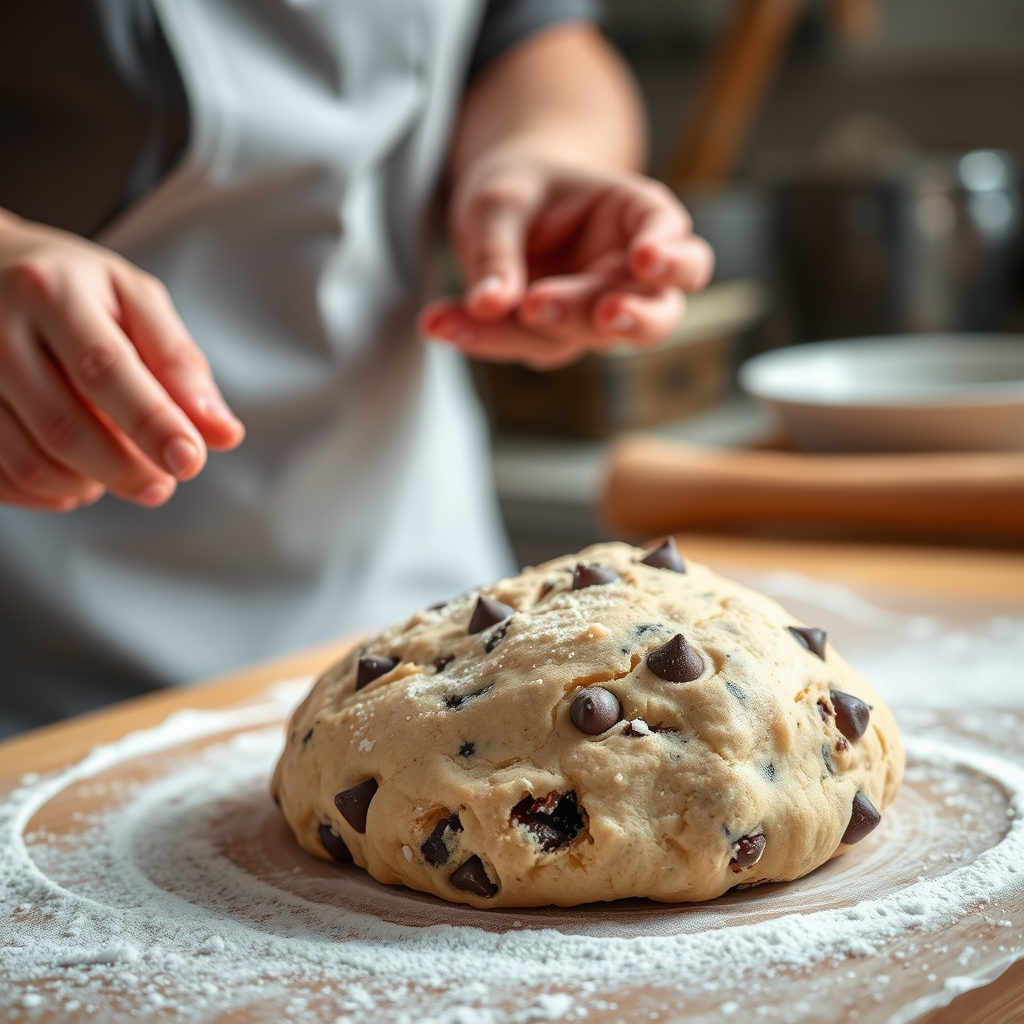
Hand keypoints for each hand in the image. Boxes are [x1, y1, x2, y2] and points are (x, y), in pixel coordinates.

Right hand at [0, 212, 243, 511]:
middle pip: (63, 425)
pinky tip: (74, 478)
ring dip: (85, 484)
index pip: (105, 369)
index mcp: (53, 293)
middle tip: (161, 483)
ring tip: (117, 471)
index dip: (151, 422)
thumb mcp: (135, 301)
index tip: (188, 460)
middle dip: (124, 469)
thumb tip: (222, 433)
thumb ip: (180, 366)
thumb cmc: (71, 287)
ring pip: (27, 459)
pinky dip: (44, 493)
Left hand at [419, 154, 713, 369]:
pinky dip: (482, 337)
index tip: (644, 258)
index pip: (672, 237)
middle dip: (635, 317)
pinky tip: (439, 322)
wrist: (501, 211)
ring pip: (583, 339)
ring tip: (466, 317)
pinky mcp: (559, 338)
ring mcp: (597, 313)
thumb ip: (498, 249)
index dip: (669, 254)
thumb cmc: (519, 189)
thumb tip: (490, 303)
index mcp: (637, 218)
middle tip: (605, 313)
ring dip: (525, 333)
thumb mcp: (499, 200)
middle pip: (658, 309)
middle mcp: (628, 275)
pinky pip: (527, 346)